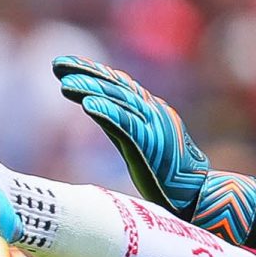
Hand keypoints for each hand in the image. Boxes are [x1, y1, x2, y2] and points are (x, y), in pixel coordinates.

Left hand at [52, 56, 210, 216]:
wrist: (196, 192)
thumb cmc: (168, 175)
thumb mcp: (141, 142)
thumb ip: (121, 125)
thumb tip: (96, 110)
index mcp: (151, 109)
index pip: (118, 83)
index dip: (93, 71)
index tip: (66, 64)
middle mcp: (152, 110)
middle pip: (115, 85)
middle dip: (86, 72)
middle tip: (58, 63)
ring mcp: (153, 124)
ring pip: (118, 100)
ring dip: (91, 89)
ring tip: (65, 84)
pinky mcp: (151, 142)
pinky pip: (126, 123)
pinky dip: (107, 111)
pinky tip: (88, 105)